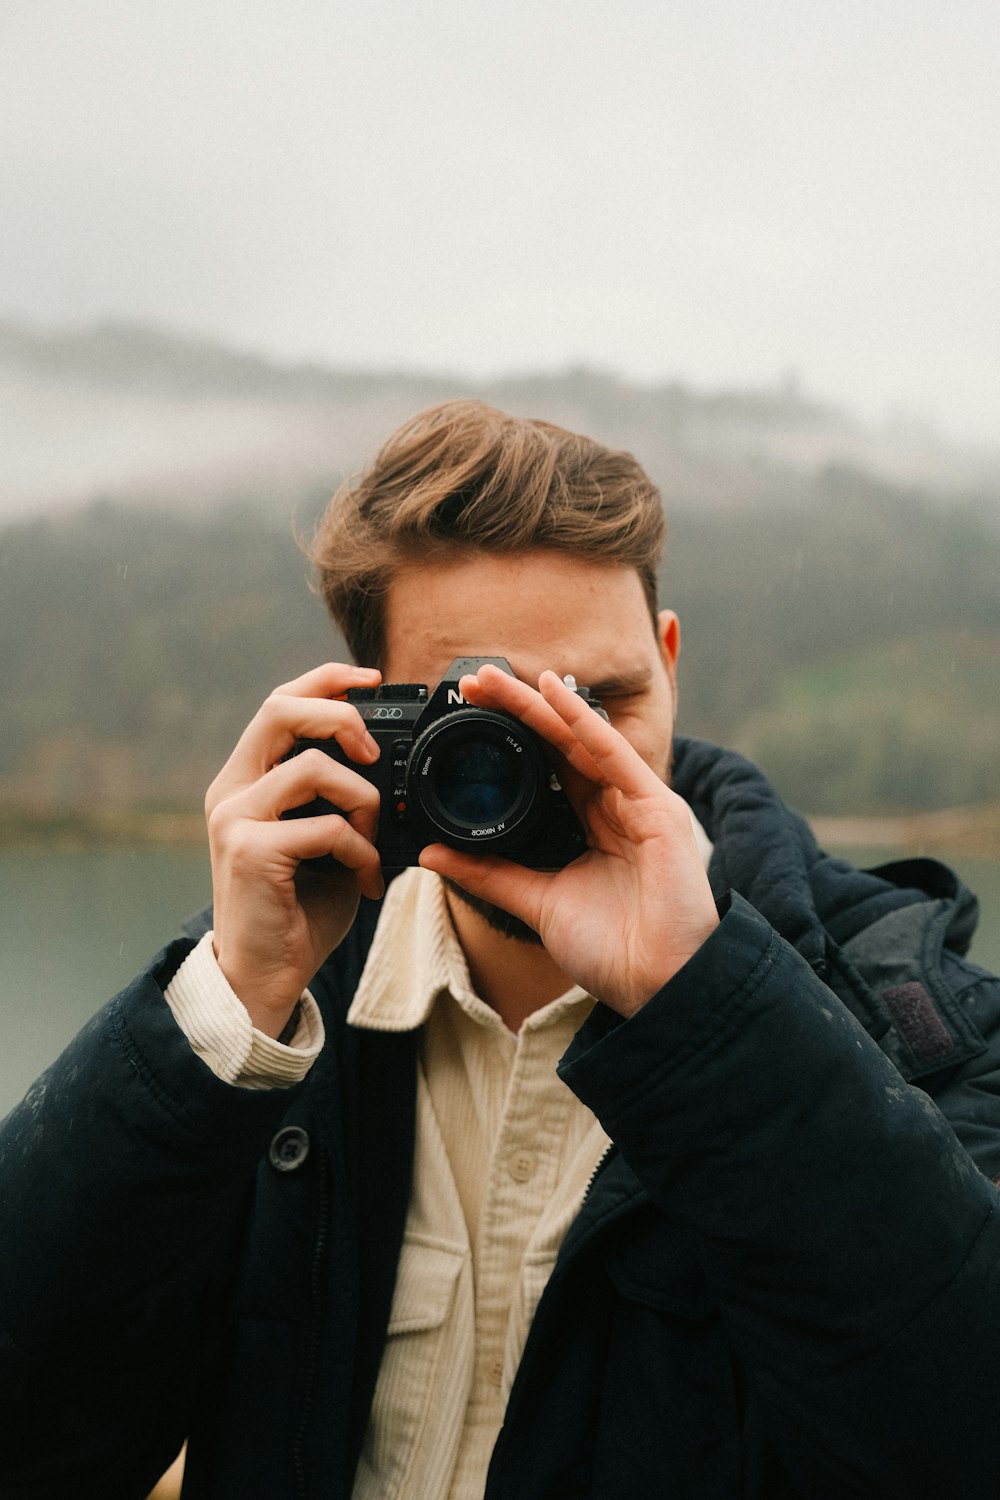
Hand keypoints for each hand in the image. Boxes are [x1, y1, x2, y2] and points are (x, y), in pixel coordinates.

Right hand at [204, 663, 384, 1035]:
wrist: (265, 978)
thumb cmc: (299, 910)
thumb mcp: (325, 842)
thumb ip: (340, 800)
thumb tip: (391, 766)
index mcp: (247, 780)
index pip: (279, 703)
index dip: (325, 680)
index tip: (371, 679)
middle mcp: (231, 790)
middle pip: (279, 709)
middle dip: (339, 716)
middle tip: (374, 751)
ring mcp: (234, 818)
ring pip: (311, 768)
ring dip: (361, 801)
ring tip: (372, 842)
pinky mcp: (249, 851)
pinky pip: (325, 827)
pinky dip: (359, 851)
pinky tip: (363, 880)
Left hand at [419, 664, 718, 1015]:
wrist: (658, 989)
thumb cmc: (613, 951)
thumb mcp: (537, 902)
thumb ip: (489, 875)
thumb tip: (432, 855)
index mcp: (594, 825)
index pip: (548, 765)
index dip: (511, 734)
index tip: (470, 710)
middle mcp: (618, 806)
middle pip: (561, 745)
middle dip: (518, 709)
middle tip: (475, 679)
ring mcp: (640, 805)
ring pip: (583, 741)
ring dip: (541, 705)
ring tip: (500, 678)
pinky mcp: (658, 811)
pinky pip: (615, 757)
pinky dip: (584, 724)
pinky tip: (556, 696)